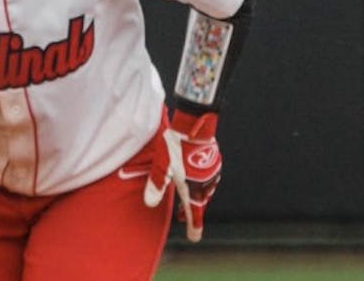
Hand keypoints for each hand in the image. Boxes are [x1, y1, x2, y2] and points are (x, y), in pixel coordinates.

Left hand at [143, 110, 221, 241]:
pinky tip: (195, 178)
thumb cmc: (175, 145)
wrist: (193, 125)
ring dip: (196, 196)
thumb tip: (149, 203)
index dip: (194, 226)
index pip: (194, 212)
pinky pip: (208, 177)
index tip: (194, 238)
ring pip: (205, 190)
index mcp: (192, 187)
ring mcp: (211, 171)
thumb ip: (156, 185)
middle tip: (182, 218)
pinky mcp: (213, 159)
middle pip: (199, 202)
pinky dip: (201, 183)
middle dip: (191, 211)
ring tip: (187, 198)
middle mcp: (205, 182)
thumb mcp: (161, 166)